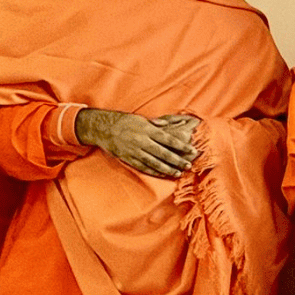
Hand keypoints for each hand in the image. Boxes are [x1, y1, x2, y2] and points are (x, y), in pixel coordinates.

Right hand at [76, 108, 200, 177]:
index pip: (168, 139)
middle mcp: (141, 141)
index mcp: (147, 129)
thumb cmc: (124, 122)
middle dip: (177, 160)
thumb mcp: (140, 119)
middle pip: (163, 153)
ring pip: (154, 162)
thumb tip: (169, 125)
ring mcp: (134, 151)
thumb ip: (155, 125)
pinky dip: (154, 171)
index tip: (192, 150)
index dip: (181, 146)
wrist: (102, 128)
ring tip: (178, 173)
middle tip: (188, 165)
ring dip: (167, 169)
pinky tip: (163, 174)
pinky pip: (143, 167)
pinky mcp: (128, 158)